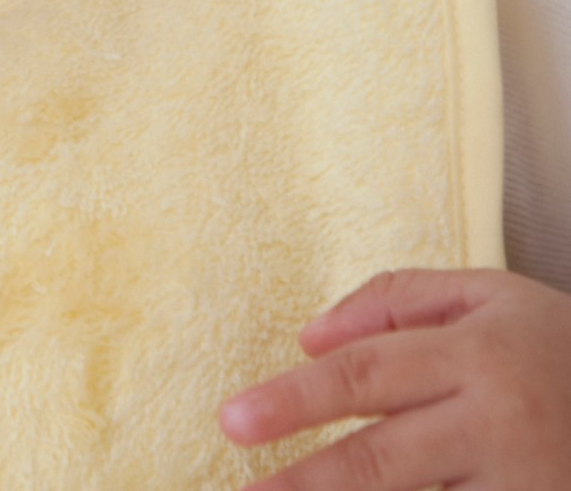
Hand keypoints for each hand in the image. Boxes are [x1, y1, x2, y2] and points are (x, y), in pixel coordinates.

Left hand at [220, 268, 570, 489]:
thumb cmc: (562, 350)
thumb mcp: (494, 297)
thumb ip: (396, 301)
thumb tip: (308, 337)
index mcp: (479, 355)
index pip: (364, 376)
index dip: (293, 399)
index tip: (232, 420)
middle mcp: (500, 423)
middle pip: (382, 459)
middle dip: (306, 482)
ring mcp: (525, 482)